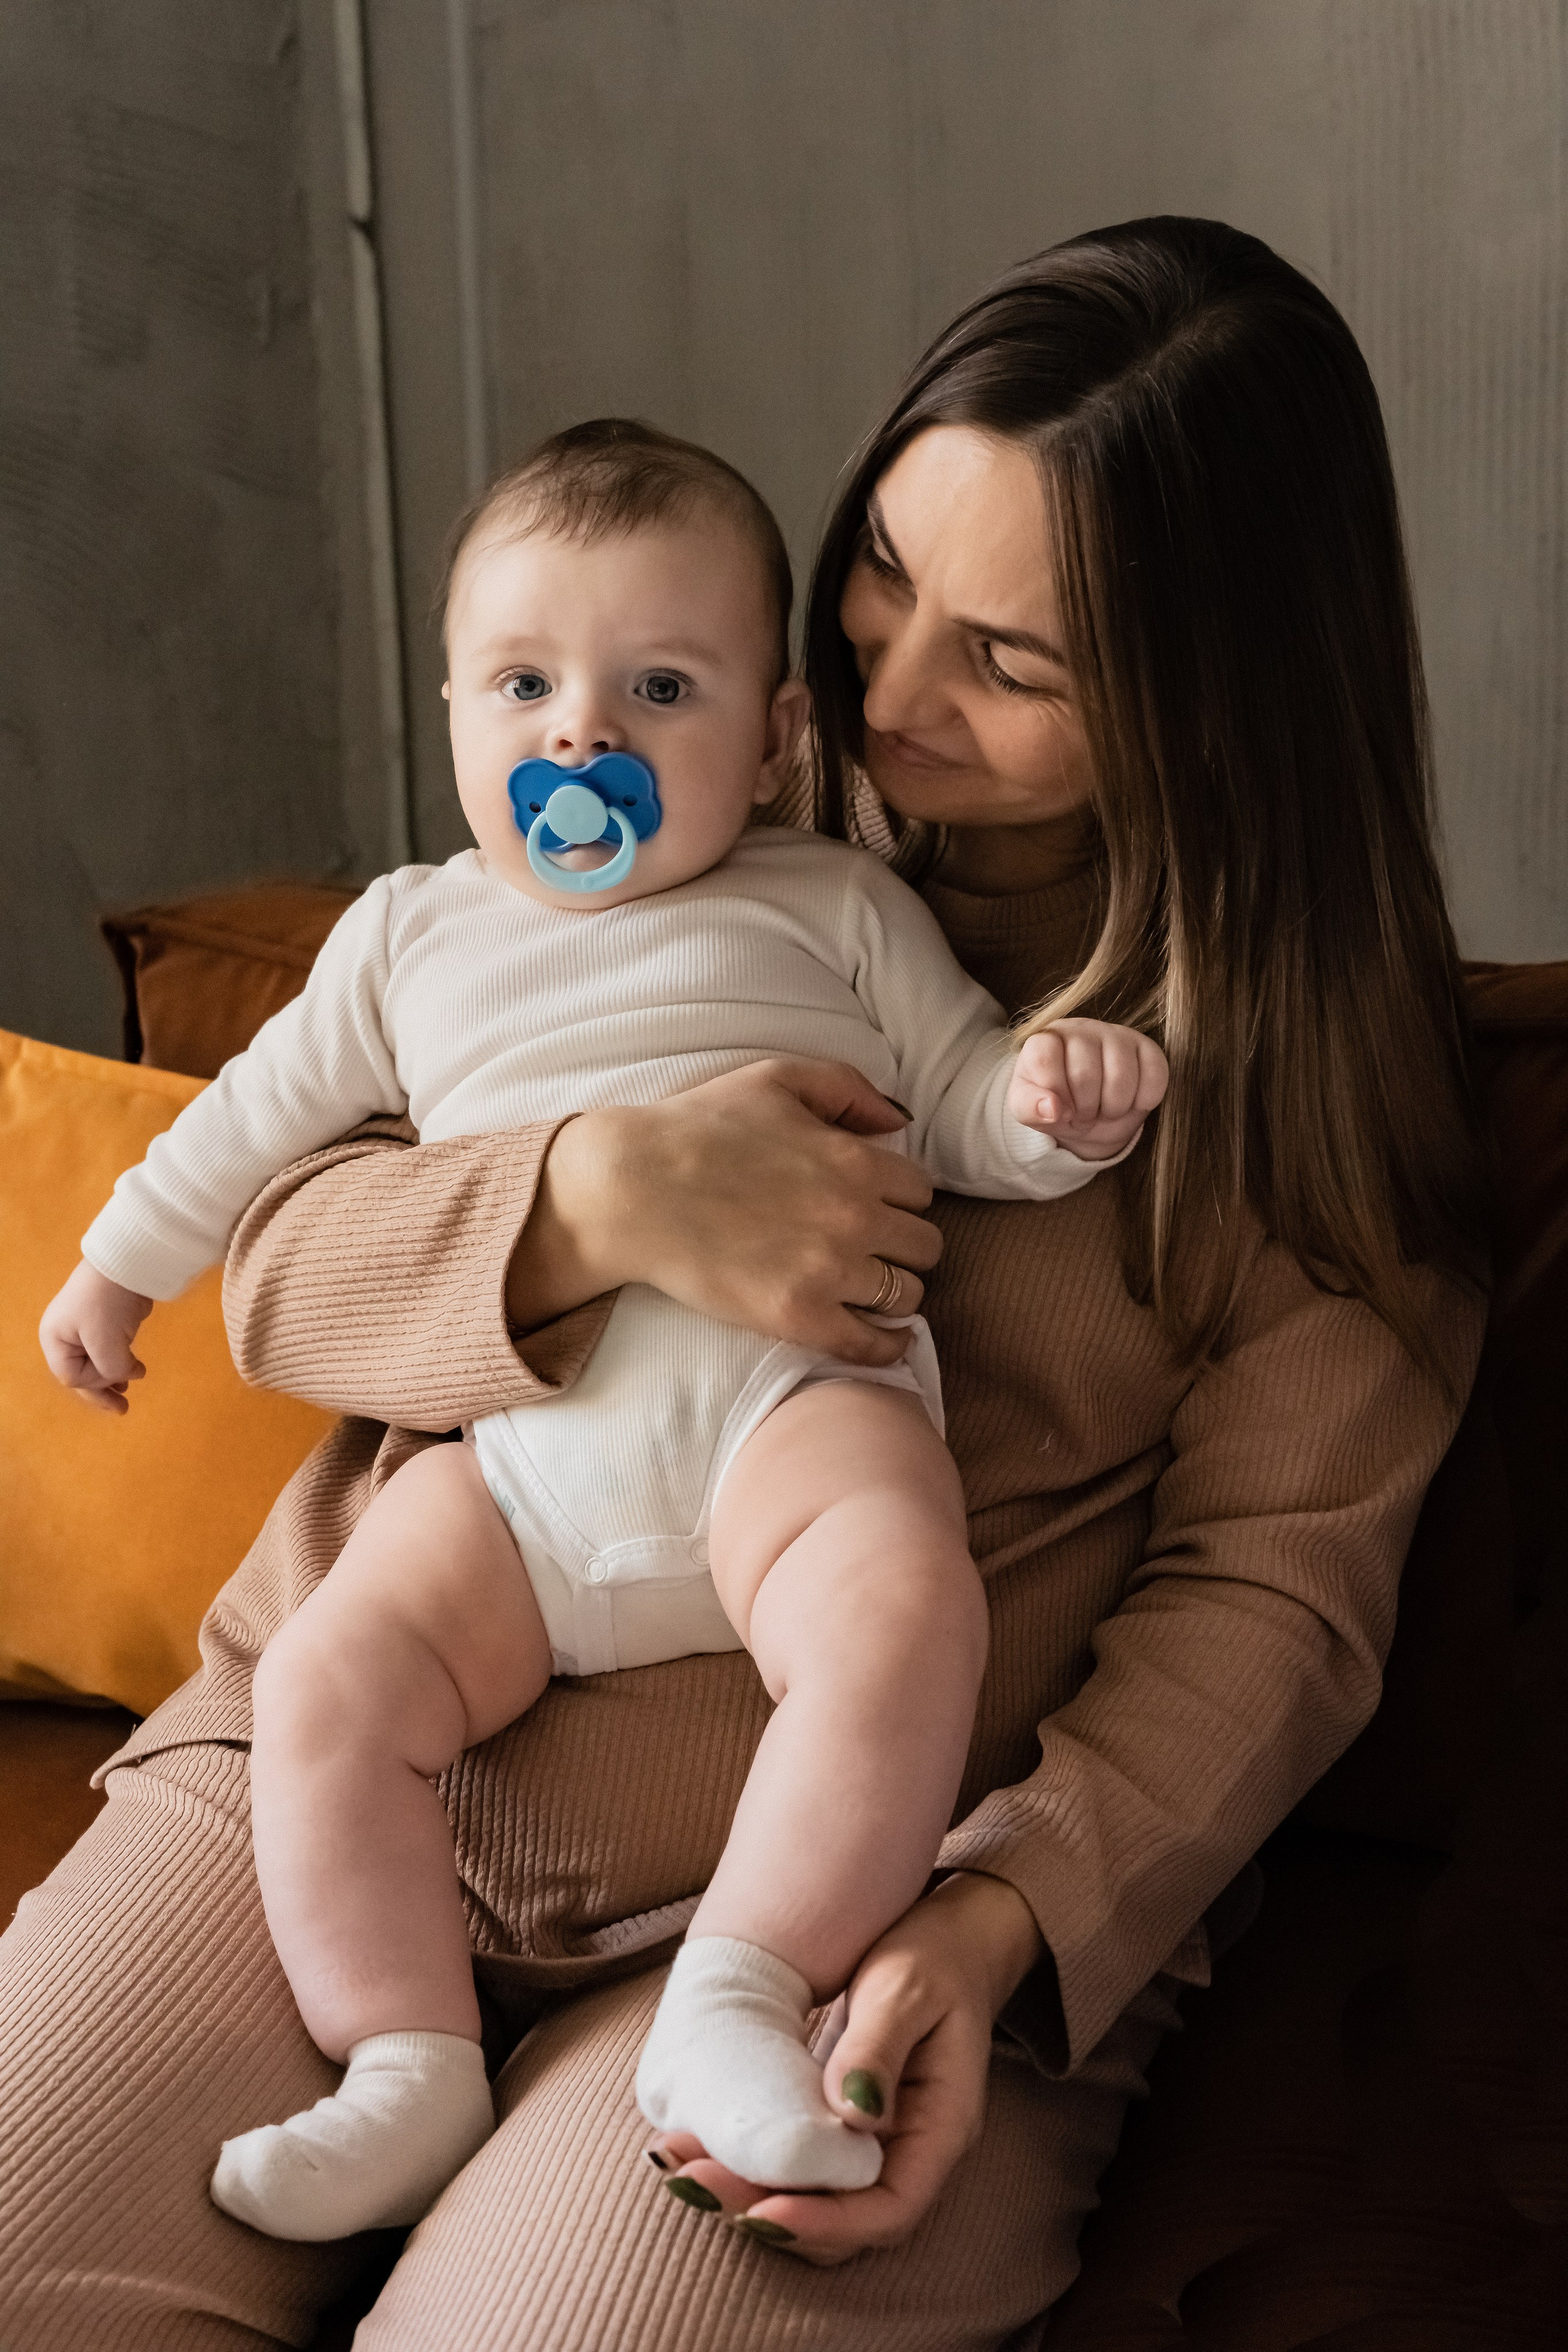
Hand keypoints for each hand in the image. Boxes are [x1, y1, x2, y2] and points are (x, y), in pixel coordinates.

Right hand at [38, 1260, 153, 1415]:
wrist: (127, 1261)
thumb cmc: (107, 1303)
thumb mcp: (105, 1342)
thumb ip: (109, 1369)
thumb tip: (123, 1378)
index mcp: (55, 1339)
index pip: (72, 1375)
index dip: (95, 1383)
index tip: (118, 1380)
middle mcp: (65, 1335)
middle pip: (81, 1373)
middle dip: (102, 1392)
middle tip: (123, 1410)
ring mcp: (84, 1327)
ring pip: (97, 1362)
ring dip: (113, 1377)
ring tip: (128, 1390)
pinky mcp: (105, 1321)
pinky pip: (109, 1349)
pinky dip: (120, 1362)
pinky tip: (135, 1370)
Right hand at [506, 1058, 943, 1367]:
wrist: (631, 1189)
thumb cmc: (698, 1128)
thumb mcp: (776, 1079)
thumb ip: (849, 1088)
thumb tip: (901, 1121)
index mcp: (857, 1161)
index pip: (921, 1192)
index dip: (900, 1198)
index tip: (877, 1205)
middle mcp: (854, 1218)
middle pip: (925, 1247)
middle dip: (904, 1245)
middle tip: (875, 1248)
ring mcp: (828, 1272)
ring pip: (907, 1295)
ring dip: (895, 1292)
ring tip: (869, 1288)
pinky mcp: (797, 1317)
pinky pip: (872, 1343)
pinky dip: (886, 1345)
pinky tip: (884, 1338)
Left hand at [646, 1873, 1045, 2263]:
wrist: (948, 1939)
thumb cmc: (934, 1957)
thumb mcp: (907, 1989)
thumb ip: (878, 2048)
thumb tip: (850, 2115)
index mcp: (940, 2128)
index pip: (887, 2209)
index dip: (826, 2220)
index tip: (762, 2209)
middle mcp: (909, 2152)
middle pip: (841, 2221)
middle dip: (767, 2212)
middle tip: (694, 2180)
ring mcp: (876, 2144)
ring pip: (813, 2200)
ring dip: (747, 2194)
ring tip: (681, 2166)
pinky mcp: (842, 2126)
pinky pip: (800, 2166)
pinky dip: (753, 2165)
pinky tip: (702, 2144)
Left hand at [1007, 1018, 1167, 1161]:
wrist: (1090, 1111)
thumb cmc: (1056, 1104)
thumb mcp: (1029, 1110)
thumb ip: (1029, 1107)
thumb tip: (1051, 1108)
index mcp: (1045, 1040)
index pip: (1044, 1058)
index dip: (1053, 1093)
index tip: (1058, 1109)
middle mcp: (1080, 1029)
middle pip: (1084, 1074)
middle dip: (1084, 1109)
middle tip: (1083, 1114)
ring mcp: (1116, 1035)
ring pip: (1121, 1077)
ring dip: (1113, 1108)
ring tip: (1103, 1109)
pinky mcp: (1147, 1047)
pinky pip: (1154, 1077)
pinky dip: (1143, 1101)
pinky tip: (1129, 1101)